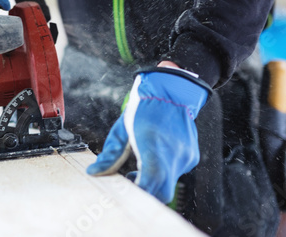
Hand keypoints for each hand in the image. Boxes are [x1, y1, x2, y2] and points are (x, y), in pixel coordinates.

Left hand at [87, 67, 209, 202]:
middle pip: (162, 193)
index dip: (139, 193)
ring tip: (140, 168)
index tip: (127, 194)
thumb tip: (94, 172)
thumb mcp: (122, 130)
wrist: (172, 91)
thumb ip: (110, 154)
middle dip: (146, 194)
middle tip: (131, 183)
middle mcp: (173, 154)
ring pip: (169, 184)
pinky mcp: (191, 157)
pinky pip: (176, 173)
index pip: (151, 181)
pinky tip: (155, 157)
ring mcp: (185, 157)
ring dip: (154, 182)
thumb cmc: (145, 108)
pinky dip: (164, 172)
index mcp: (153, 145)